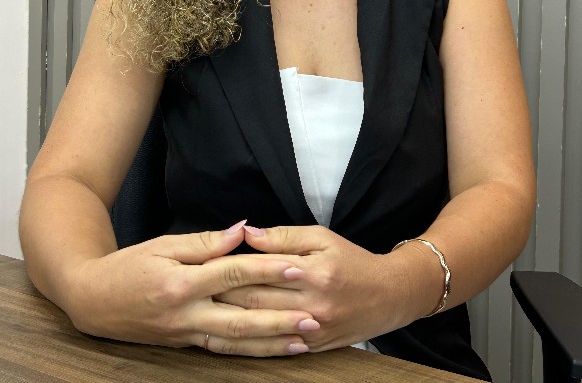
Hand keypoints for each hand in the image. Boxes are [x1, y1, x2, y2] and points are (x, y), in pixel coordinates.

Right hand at [65, 222, 319, 355]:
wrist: (91, 300)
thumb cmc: (128, 265)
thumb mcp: (162, 245)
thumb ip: (204, 242)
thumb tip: (243, 230)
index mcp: (180, 282)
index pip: (232, 273)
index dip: (266, 270)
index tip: (296, 267)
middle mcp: (185, 314)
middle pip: (240, 318)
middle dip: (279, 319)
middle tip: (313, 316)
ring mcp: (185, 334)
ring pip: (235, 342)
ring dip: (271, 343)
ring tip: (303, 340)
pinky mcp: (184, 345)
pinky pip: (223, 350)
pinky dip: (249, 351)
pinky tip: (272, 350)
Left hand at [215, 224, 401, 350]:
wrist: (388, 295)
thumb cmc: (352, 260)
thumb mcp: (321, 237)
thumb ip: (283, 237)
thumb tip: (247, 233)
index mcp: (313, 273)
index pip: (260, 270)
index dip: (229, 266)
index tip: (204, 262)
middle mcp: (312, 305)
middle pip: (254, 301)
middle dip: (220, 294)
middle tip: (193, 286)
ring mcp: (312, 331)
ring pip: (259, 327)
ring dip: (229, 318)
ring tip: (202, 308)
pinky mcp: (312, 347)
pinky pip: (273, 346)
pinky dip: (249, 340)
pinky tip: (228, 334)